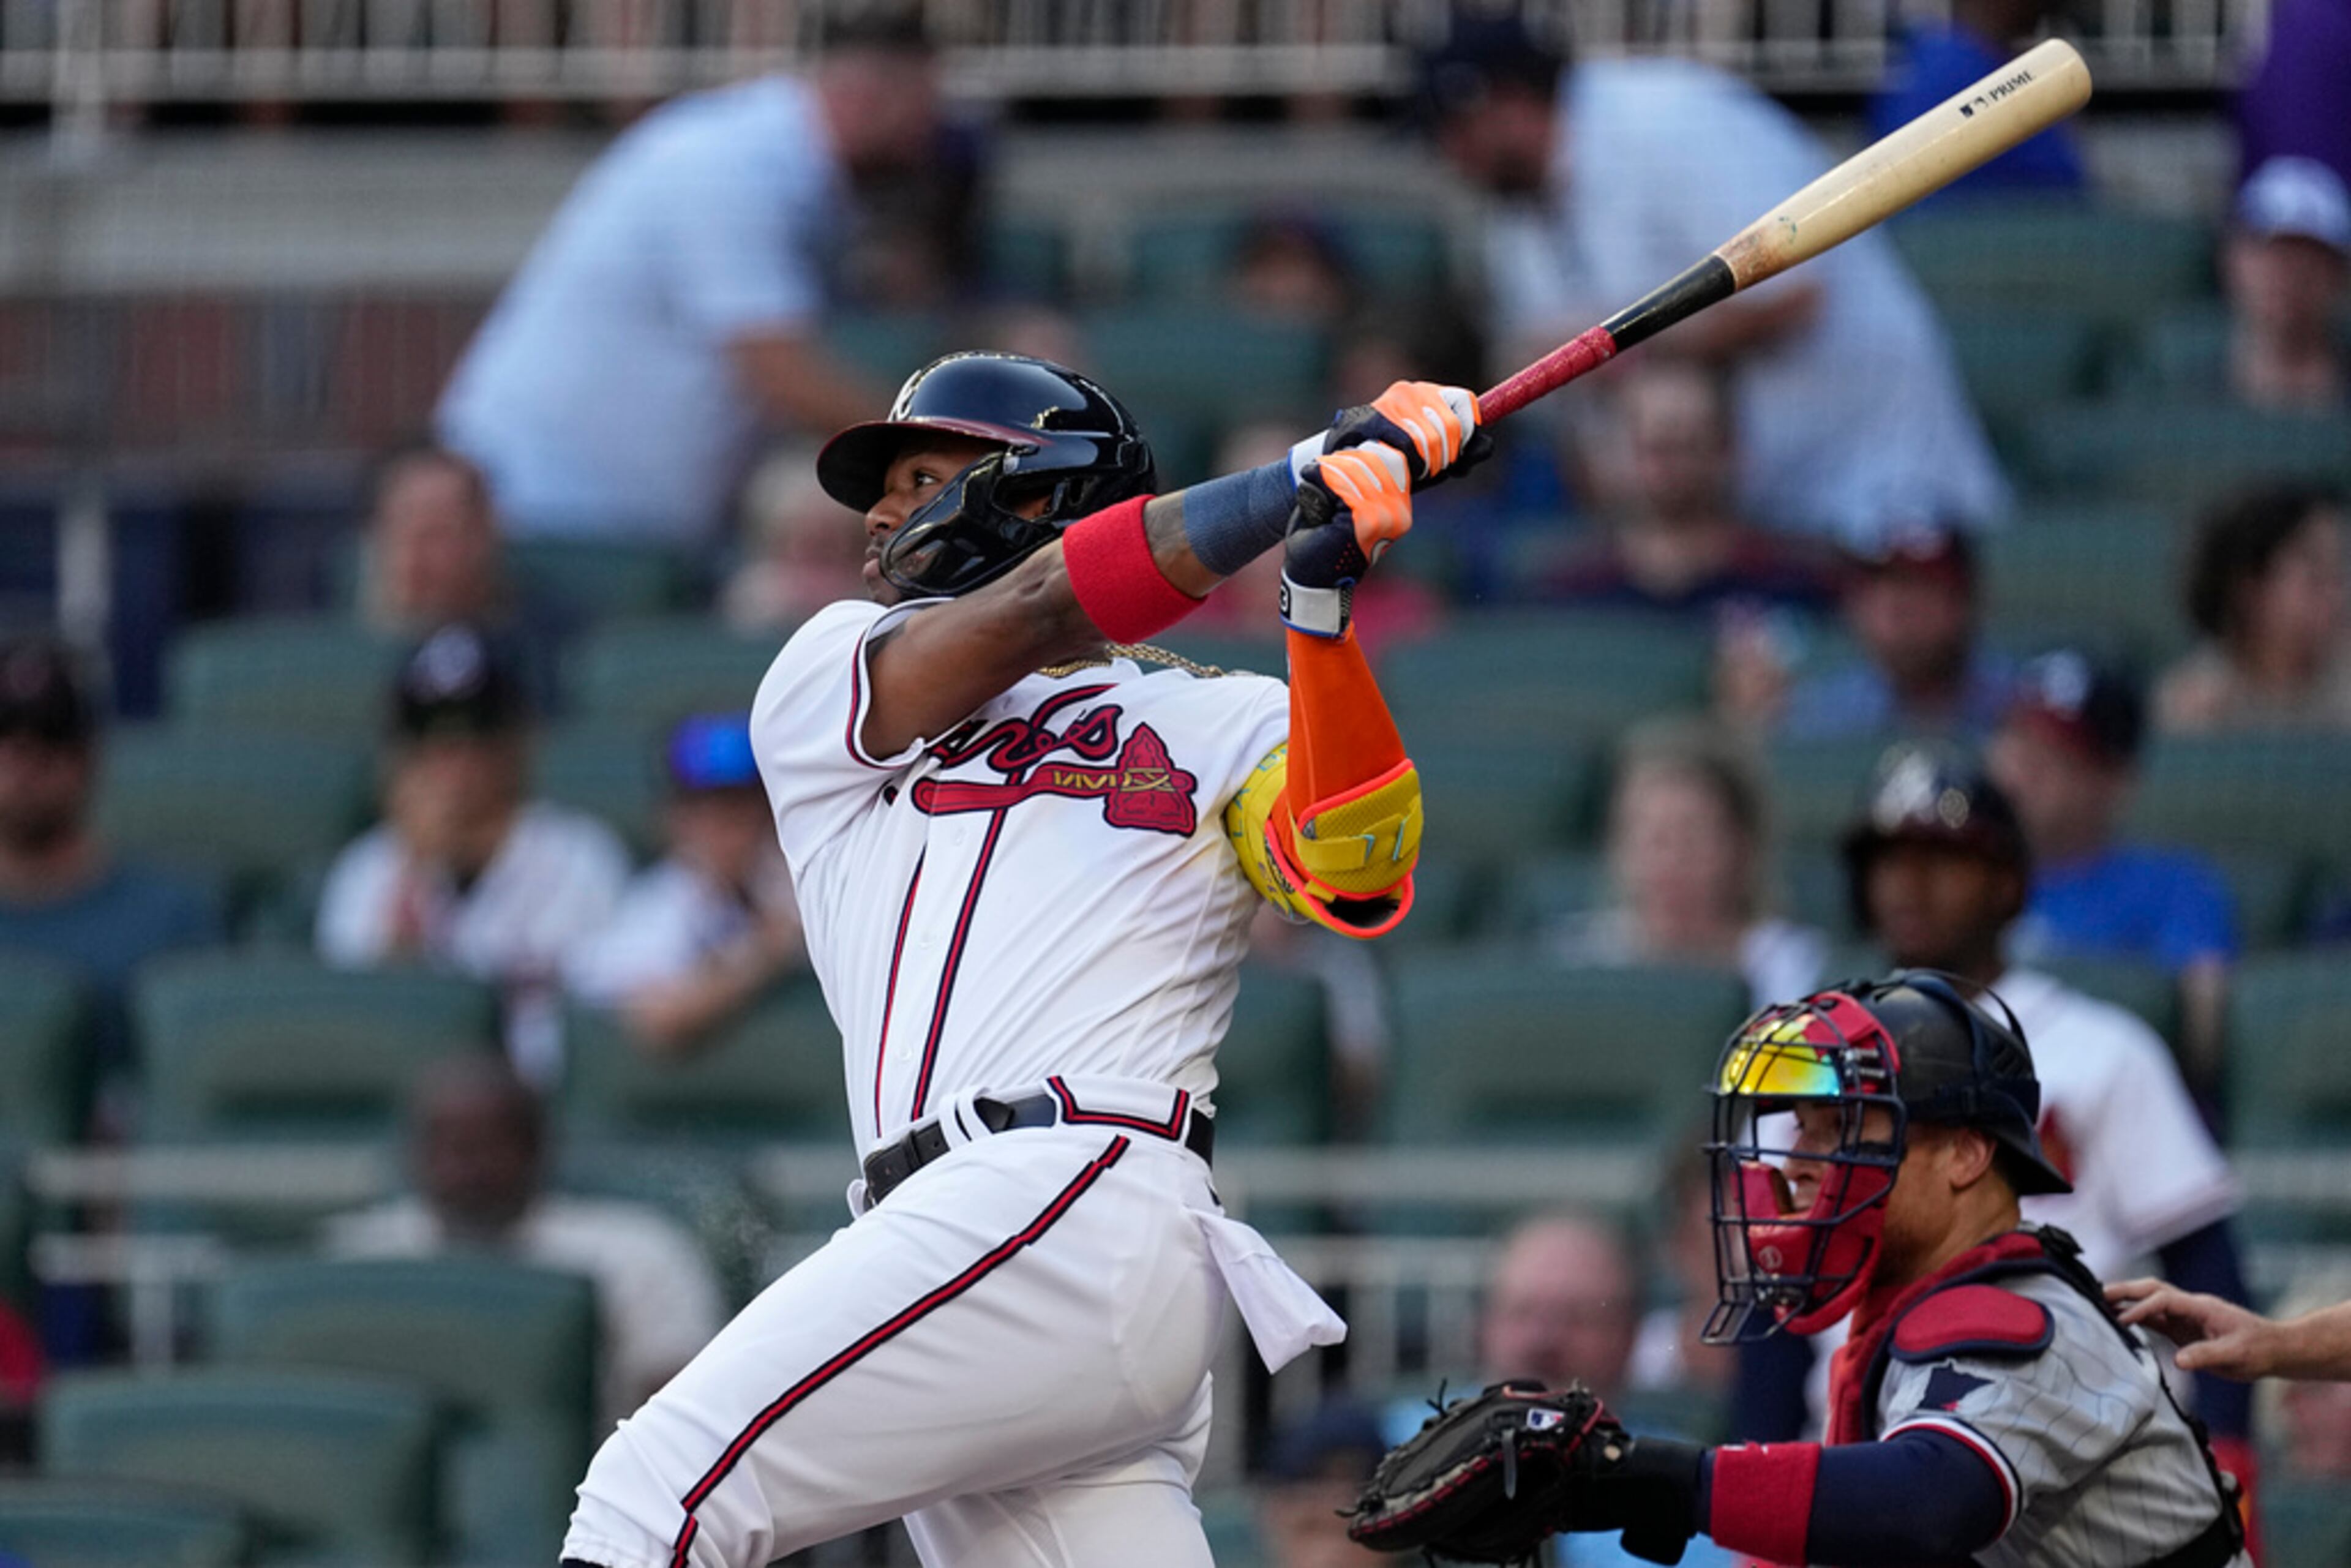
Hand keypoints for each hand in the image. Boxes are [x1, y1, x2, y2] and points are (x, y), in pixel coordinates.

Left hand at [1281, 443, 1411, 638]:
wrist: (1312, 579)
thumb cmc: (1325, 539)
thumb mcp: (1345, 504)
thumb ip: (1357, 479)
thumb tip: (1361, 444)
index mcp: (1398, 507)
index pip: (1392, 458)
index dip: (1361, 451)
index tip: (1336, 463)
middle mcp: (1397, 512)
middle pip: (1373, 457)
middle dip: (1340, 461)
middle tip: (1318, 474)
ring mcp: (1384, 517)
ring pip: (1354, 468)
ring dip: (1326, 472)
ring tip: (1313, 484)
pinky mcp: (1363, 521)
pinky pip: (1340, 483)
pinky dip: (1319, 481)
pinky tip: (1311, 492)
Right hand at [1326, 380, 1491, 487]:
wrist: (1347, 461)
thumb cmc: (1396, 459)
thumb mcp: (1436, 456)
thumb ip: (1463, 451)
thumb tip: (1488, 444)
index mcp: (1429, 393)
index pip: (1465, 402)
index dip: (1467, 432)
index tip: (1457, 453)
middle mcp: (1411, 391)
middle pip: (1450, 426)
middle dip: (1447, 457)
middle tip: (1432, 469)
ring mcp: (1390, 403)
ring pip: (1430, 440)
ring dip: (1428, 465)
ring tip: (1414, 470)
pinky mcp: (1371, 419)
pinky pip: (1406, 448)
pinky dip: (1409, 466)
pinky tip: (1399, 469)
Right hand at [2106, 1279, 2279, 1379]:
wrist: (2274, 1350)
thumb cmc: (2259, 1350)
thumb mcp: (2236, 1355)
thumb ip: (2207, 1355)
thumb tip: (2178, 1360)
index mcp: (2201, 1307)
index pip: (2164, 1300)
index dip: (2141, 1308)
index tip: (2123, 1322)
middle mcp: (2190, 1307)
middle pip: (2151, 1289)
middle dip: (2125, 1291)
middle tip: (2097, 1294)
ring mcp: (2186, 1317)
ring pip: (2150, 1301)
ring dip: (2126, 1301)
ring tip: (2099, 1305)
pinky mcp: (2183, 1329)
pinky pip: (2155, 1318)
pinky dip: (2135, 1317)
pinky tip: (2119, 1322)